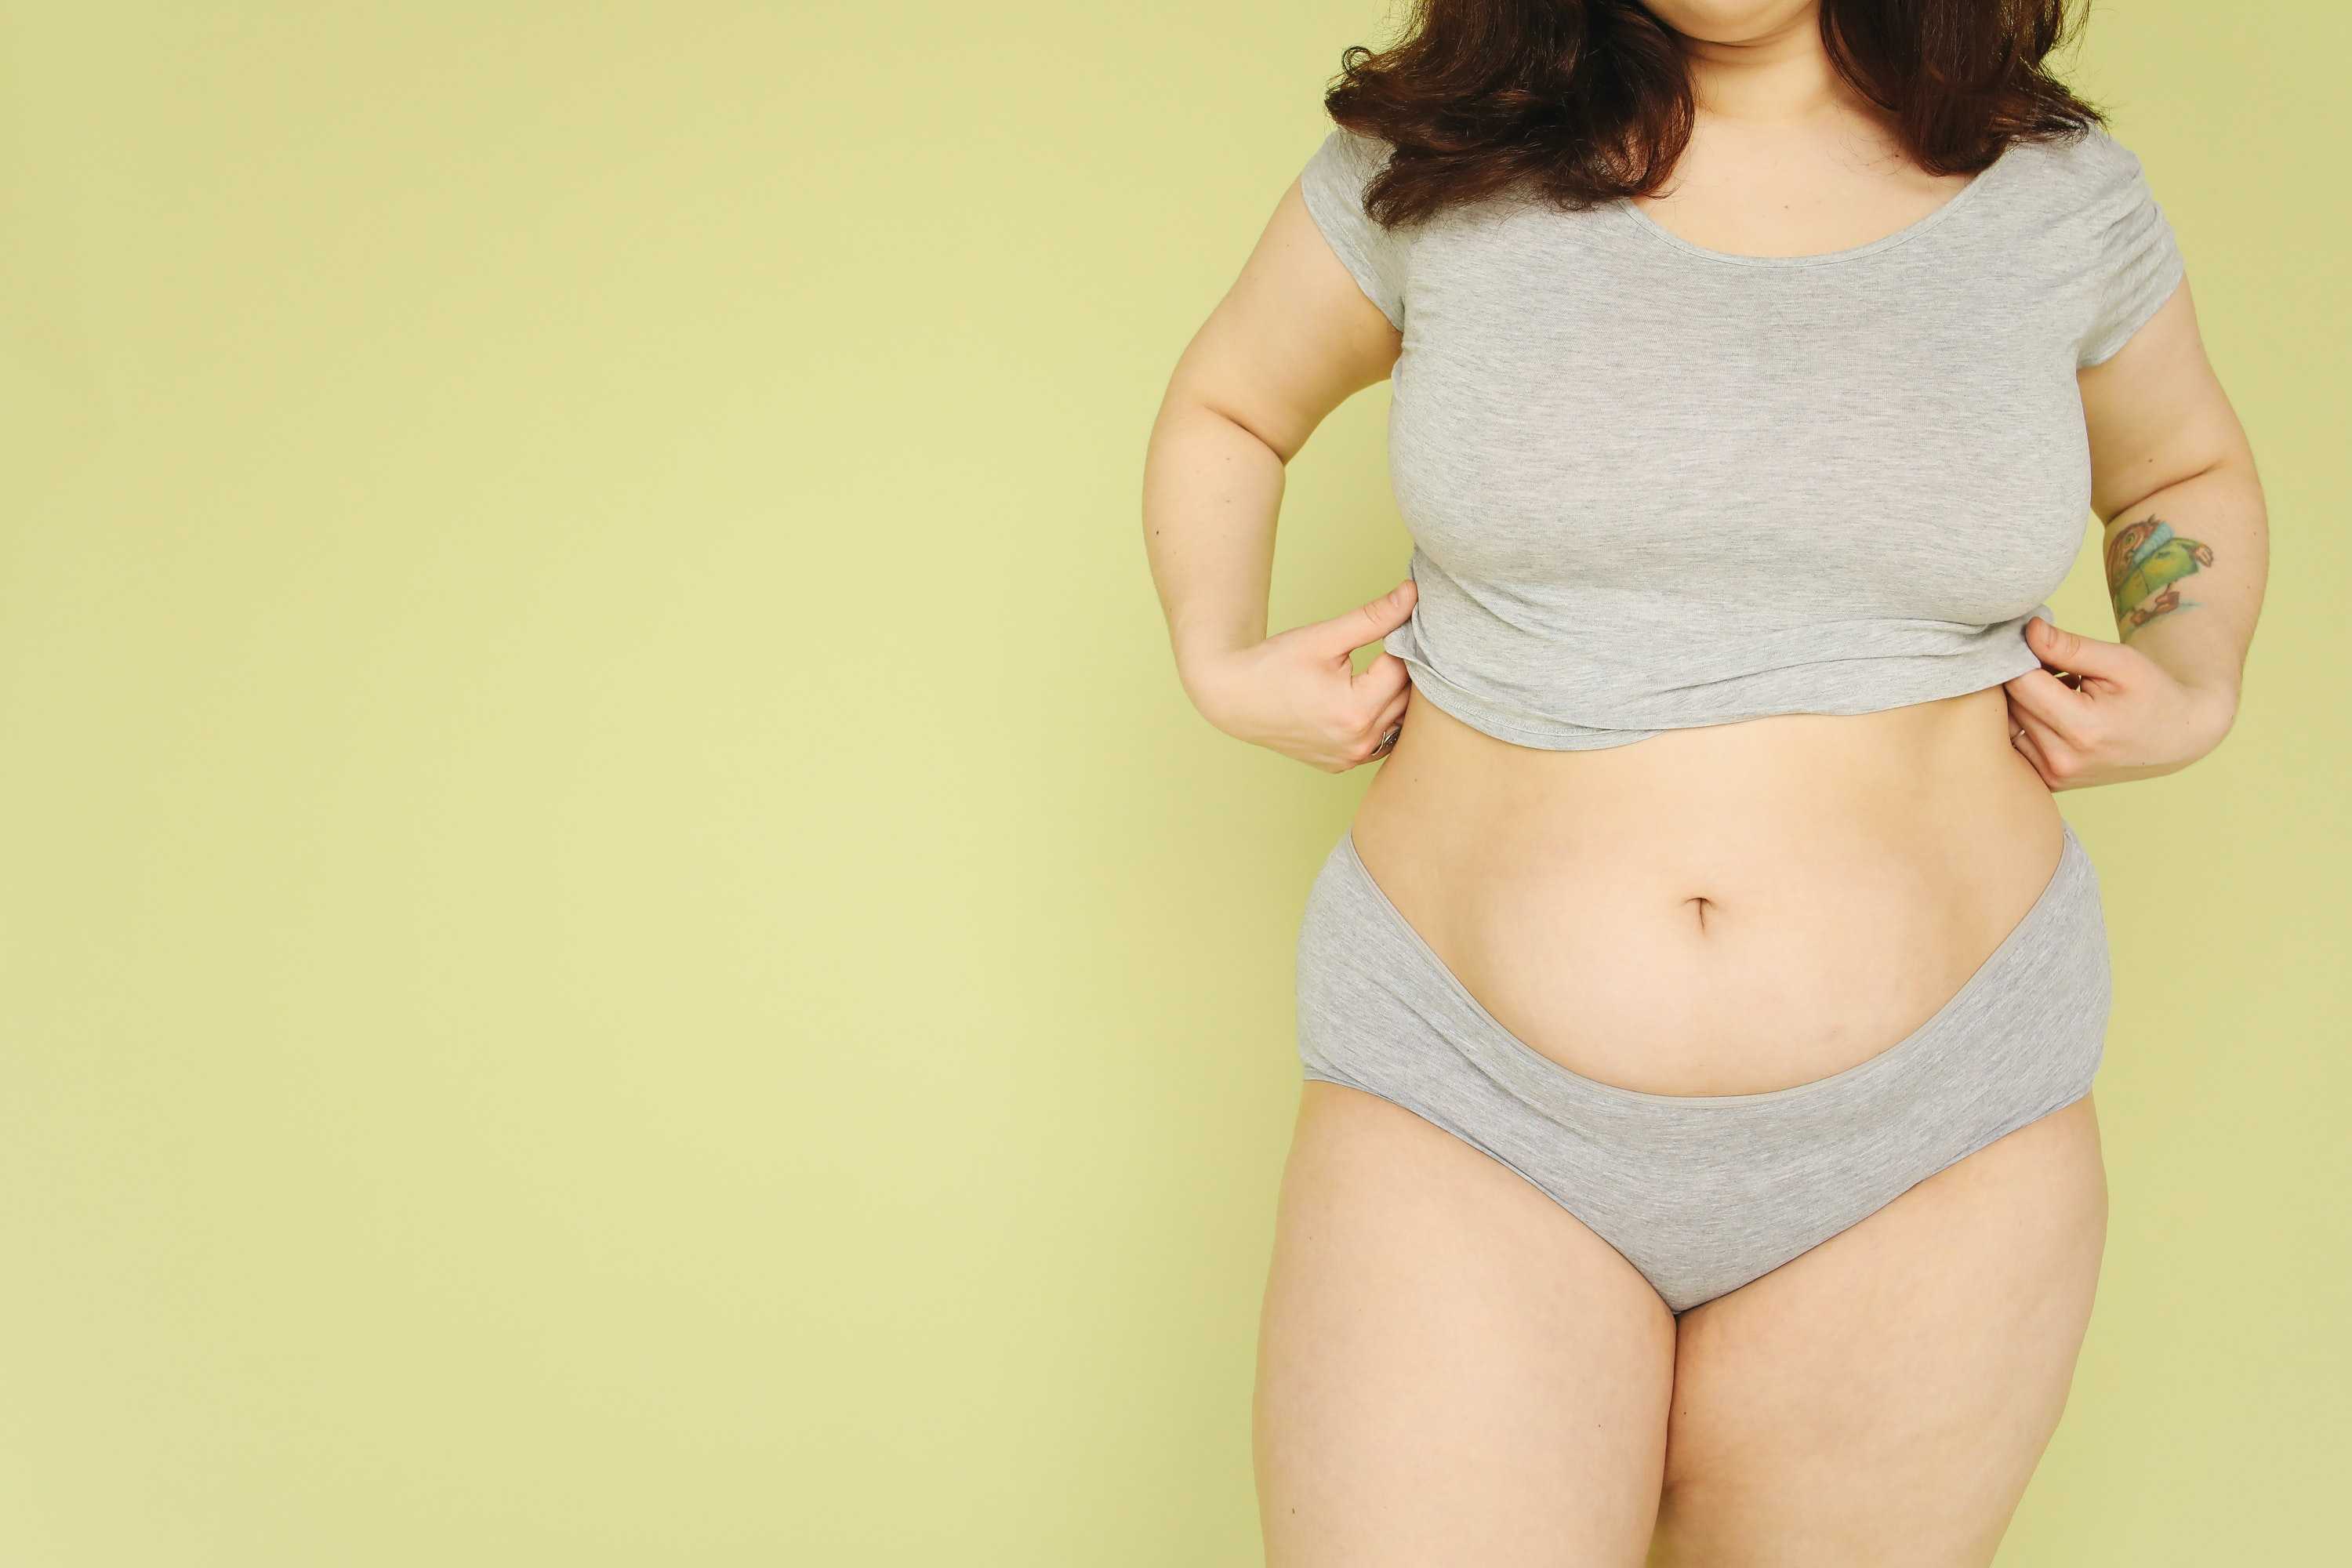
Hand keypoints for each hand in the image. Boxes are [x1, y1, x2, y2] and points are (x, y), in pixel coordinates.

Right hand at [1181, 579, 1417, 772]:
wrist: (1233, 699)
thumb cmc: (1272, 666)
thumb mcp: (1323, 638)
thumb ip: (1373, 618)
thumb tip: (1412, 595)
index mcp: (1355, 710)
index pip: (1404, 669)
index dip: (1402, 642)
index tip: (1394, 626)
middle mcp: (1358, 742)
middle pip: (1406, 698)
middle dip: (1402, 668)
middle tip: (1388, 643)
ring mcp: (1351, 758)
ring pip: (1399, 721)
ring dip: (1396, 695)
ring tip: (1377, 670)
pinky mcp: (1343, 764)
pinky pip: (1380, 739)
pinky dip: (1381, 719)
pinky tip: (1366, 698)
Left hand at [2002, 615, 2235, 790]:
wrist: (2178, 738)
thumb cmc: (2153, 694)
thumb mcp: (2120, 662)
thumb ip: (2070, 647)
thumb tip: (2027, 631)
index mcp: (2084, 728)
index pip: (2021, 684)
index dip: (2019, 657)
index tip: (2031, 642)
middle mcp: (2063, 759)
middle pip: (2012, 705)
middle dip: (2021, 677)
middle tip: (2050, 662)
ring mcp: (2054, 775)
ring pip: (2008, 725)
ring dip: (2022, 702)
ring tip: (2058, 688)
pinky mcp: (2050, 781)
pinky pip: (2017, 744)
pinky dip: (2026, 723)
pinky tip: (2054, 711)